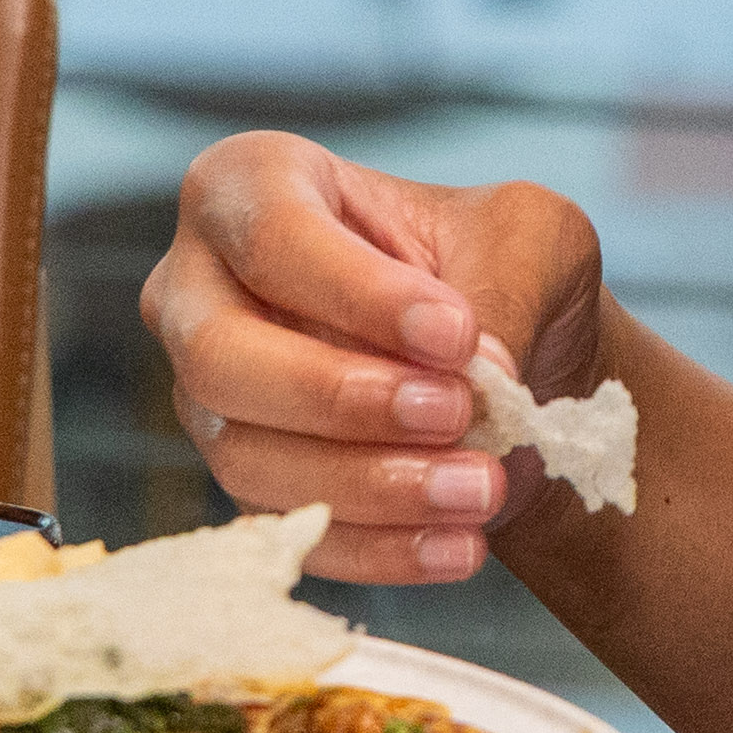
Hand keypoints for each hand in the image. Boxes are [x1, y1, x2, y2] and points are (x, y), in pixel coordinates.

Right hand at [143, 134, 608, 581]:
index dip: (359, 296)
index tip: (457, 335)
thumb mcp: (533, 239)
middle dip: (342, 397)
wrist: (520, 364)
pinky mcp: (244, 479)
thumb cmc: (503, 268)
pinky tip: (458, 544)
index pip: (275, 238)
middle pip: (221, 357)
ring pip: (246, 456)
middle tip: (457, 413)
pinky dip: (377, 547)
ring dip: (370, 484)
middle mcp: (199, 288)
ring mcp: (209, 393)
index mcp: (251, 185)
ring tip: (481, 488)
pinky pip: (284, 529)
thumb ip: (503, 290)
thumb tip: (474, 376)